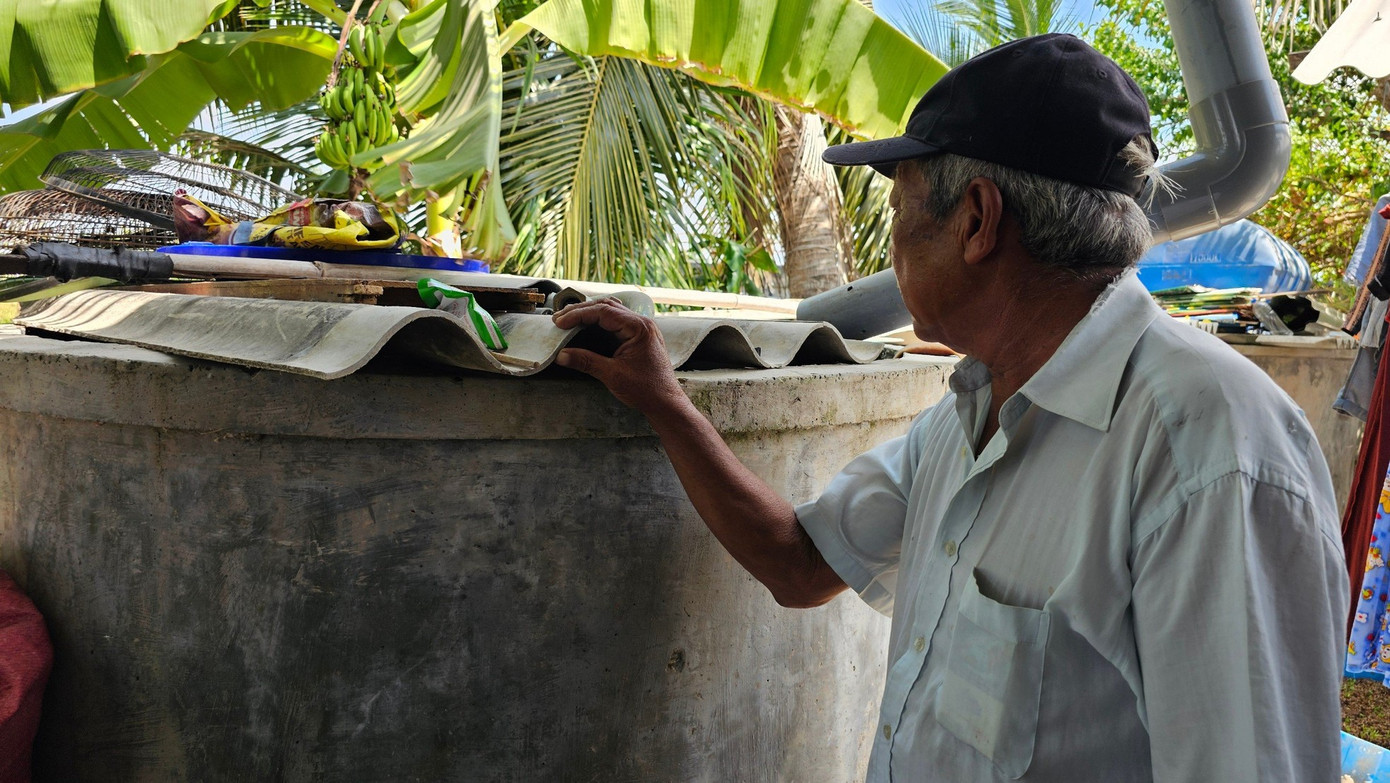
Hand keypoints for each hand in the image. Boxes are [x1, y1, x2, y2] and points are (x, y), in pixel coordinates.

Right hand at [551, 298, 685, 413]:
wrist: (666, 403)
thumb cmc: (647, 390)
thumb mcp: (613, 375)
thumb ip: (587, 362)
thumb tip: (562, 355)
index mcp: (639, 327)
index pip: (603, 311)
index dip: (578, 315)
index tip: (560, 322)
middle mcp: (642, 323)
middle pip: (606, 306)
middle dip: (581, 311)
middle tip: (559, 319)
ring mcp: (641, 329)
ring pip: (611, 312)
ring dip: (589, 314)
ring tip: (569, 320)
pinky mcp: (638, 337)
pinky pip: (616, 321)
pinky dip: (599, 321)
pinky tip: (587, 326)